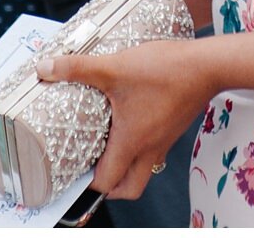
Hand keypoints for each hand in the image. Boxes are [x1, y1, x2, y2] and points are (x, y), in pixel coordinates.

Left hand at [37, 39, 212, 199]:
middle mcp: (149, 149)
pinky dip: (138, 148)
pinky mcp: (172, 128)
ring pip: (141, 170)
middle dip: (109, 187)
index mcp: (132, 142)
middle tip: (92, 169)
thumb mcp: (115, 67)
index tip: (73, 171)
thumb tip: (46, 67)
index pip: (107, 183)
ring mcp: (163, 140)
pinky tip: (128, 122)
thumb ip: (78, 67)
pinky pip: (152, 150)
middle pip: (129, 188)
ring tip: (105, 146)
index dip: (88, 183)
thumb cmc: (165, 70)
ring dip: (123, 167)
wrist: (207, 66)